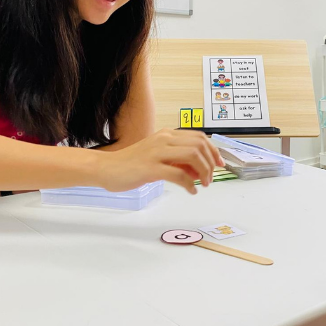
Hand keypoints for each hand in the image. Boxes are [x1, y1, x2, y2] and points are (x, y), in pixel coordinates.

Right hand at [95, 129, 222, 193]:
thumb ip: (178, 159)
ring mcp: (156, 153)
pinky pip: (179, 175)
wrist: (105, 168)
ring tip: (203, 184)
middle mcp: (163, 140)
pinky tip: (191, 191)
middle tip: (211, 177)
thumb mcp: (158, 155)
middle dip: (211, 162)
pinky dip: (190, 184)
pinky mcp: (150, 168)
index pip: (199, 137)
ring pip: (193, 156)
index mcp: (167, 135)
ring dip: (203, 172)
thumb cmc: (131, 164)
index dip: (213, 150)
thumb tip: (200, 169)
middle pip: (200, 145)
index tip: (219, 163)